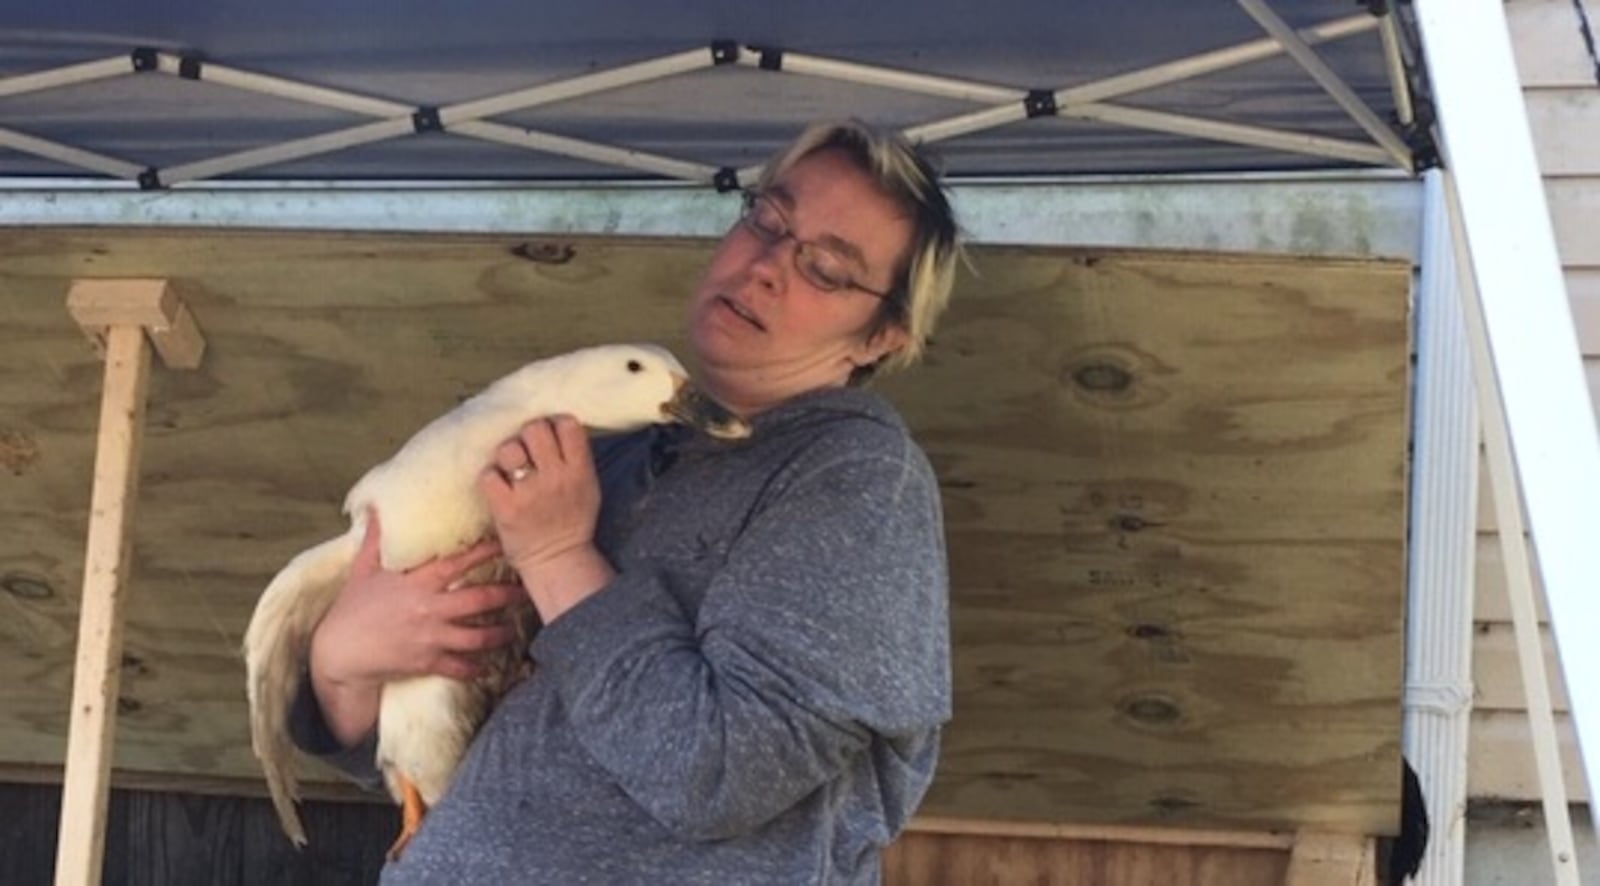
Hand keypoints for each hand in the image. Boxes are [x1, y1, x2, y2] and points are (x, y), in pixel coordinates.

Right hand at [308, 510, 523, 744]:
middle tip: (526, 591)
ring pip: (478, 637)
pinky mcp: (427, 663)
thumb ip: (375, 541)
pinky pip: (461, 668)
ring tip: (514, 629)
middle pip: (480, 600)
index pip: (458, 563)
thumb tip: (374, 508)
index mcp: (416, 583)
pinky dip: (477, 668)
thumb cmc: (351, 609)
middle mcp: (428, 609)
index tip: (504, 544)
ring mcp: (430, 638)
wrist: (338, 653)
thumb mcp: (362, 571)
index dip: (484, 552)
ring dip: (500, 634)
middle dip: (507, 595)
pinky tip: (489, 665)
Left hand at [479, 415, 614, 621]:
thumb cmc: (573, 520)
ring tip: (511, 468)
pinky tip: (499, 486)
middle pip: (535, 429)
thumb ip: (577, 457)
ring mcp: (529, 492)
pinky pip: (489, 475)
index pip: (567, 424)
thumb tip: (558, 425)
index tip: (550, 436)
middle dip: (528, 436)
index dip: (554, 425)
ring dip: (507, 455)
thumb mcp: (589, 486)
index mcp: (580, 470)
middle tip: (527, 450)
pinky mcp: (505, 506)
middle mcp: (556, 477)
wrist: (557, 559)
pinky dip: (491, 478)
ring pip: (509, 448)